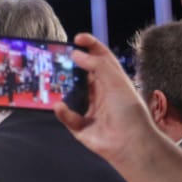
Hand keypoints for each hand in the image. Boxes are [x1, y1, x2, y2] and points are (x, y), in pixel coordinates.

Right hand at [53, 33, 158, 165]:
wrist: (130, 143)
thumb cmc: (129, 111)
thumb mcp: (116, 82)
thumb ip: (97, 65)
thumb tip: (76, 54)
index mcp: (111, 80)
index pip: (100, 58)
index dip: (90, 46)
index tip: (77, 38)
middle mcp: (100, 93)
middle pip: (81, 74)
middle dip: (70, 66)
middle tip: (56, 58)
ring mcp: (89, 109)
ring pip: (70, 95)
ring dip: (62, 89)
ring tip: (50, 80)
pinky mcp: (80, 126)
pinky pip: (67, 116)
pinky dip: (63, 112)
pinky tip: (60, 106)